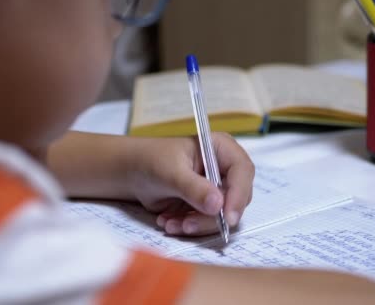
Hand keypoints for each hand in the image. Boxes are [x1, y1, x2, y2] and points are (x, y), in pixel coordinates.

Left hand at [129, 133, 253, 235]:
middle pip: (235, 198)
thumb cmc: (151, 161)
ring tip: (170, 223)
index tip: (227, 217)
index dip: (238, 194)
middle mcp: (224, 169)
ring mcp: (216, 189)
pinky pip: (207, 223)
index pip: (242, 171)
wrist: (132, 173)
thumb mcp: (171, 173)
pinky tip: (168, 221)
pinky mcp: (206, 206)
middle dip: (211, 216)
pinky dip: (188, 226)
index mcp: (221, 149)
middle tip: (188, 224)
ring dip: (197, 224)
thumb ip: (194, 188)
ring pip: (221, 216)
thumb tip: (218, 205)